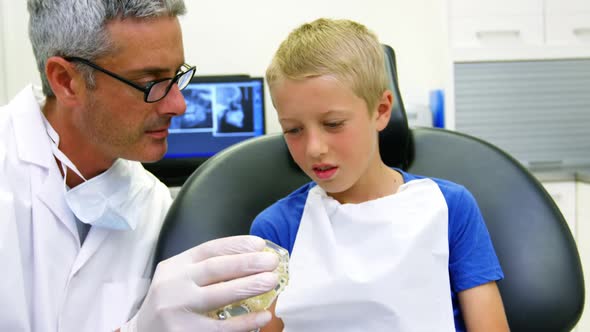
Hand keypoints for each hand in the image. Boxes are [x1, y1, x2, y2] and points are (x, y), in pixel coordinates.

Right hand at [121, 235, 278, 331]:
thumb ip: (204, 269)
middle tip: (272, 262)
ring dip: (249, 286)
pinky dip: (245, 321)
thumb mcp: (179, 279)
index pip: (208, 249)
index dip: (236, 245)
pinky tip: (263, 316)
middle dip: (247, 263)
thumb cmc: (170, 304)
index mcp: (174, 266)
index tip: (260, 244)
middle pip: (215, 269)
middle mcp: (173, 285)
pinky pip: (222, 328)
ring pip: (219, 295)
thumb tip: (251, 259)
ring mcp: (177, 311)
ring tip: (271, 281)